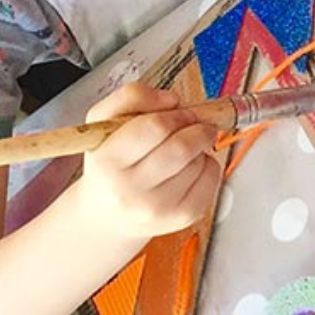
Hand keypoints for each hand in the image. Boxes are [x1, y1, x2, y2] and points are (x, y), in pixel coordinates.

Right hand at [74, 82, 219, 247]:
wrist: (108, 215)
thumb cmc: (110, 165)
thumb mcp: (102, 123)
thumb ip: (131, 97)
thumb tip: (172, 100)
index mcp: (108, 161)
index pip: (154, 127)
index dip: (175, 114)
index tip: (181, 111)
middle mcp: (131, 190)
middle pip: (181, 147)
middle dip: (197, 128)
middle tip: (196, 124)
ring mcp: (159, 208)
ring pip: (199, 161)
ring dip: (199, 148)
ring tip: (183, 152)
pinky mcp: (183, 217)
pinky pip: (212, 178)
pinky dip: (208, 165)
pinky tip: (190, 168)